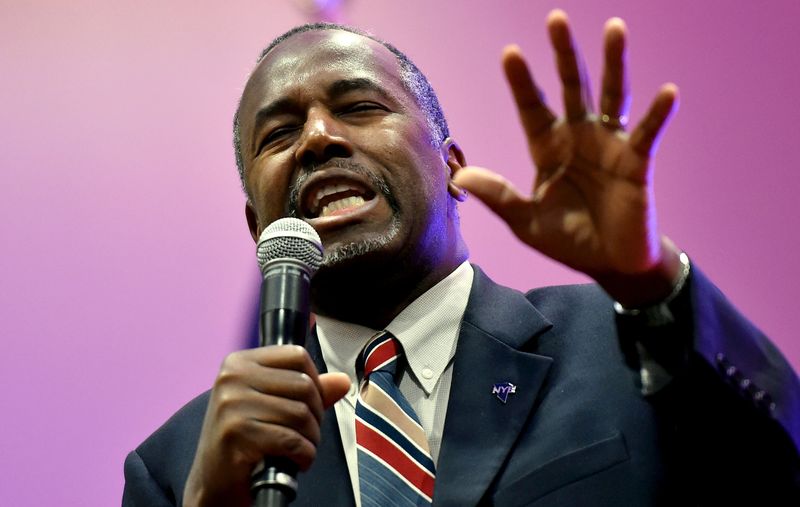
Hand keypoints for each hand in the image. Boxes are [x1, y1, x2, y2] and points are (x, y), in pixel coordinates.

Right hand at [183, 346, 349, 506]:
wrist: (213, 482)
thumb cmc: (243, 440)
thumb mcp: (271, 405)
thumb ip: (307, 390)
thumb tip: (343, 381)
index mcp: (239, 362)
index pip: (297, 355)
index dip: (315, 381)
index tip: (311, 403)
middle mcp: (232, 378)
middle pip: (304, 385)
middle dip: (316, 415)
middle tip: (307, 433)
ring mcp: (232, 404)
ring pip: (301, 414)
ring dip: (311, 438)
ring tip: (301, 449)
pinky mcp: (236, 433)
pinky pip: (292, 440)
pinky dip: (304, 455)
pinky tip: (296, 462)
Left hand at [454, 10, 681, 304]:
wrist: (609, 264)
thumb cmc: (568, 240)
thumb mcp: (526, 222)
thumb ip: (499, 196)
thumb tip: (461, 175)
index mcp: (548, 149)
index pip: (532, 109)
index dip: (522, 82)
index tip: (511, 52)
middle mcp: (578, 137)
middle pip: (571, 88)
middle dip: (564, 55)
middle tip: (556, 19)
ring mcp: (610, 145)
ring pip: (612, 96)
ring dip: (614, 63)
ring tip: (615, 28)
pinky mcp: (637, 161)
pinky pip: (647, 133)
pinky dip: (658, 113)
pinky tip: (667, 91)